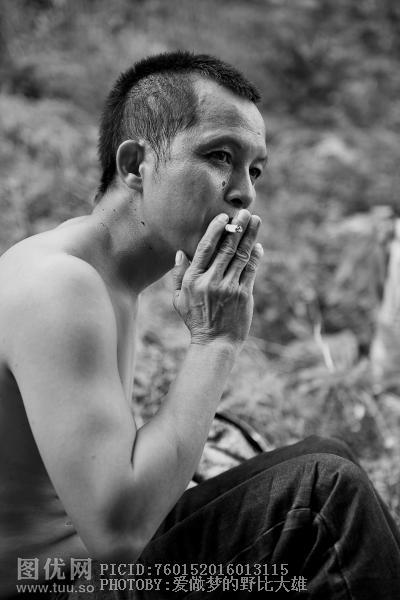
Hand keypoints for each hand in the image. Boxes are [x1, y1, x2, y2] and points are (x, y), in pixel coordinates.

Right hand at [173, 209, 263, 347]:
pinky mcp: (244, 295)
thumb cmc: (195, 320)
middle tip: (245, 212)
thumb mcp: (179, 299)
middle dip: (238, 227)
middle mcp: (211, 281)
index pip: (205, 248)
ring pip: (241, 255)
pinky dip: (256, 256)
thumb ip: (178, 275)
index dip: (215, 230)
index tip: (224, 218)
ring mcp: (229, 287)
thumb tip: (180, 252)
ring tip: (256, 221)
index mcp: (193, 280)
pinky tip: (258, 246)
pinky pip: (251, 270)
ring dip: (250, 236)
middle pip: (226, 248)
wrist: (214, 343)